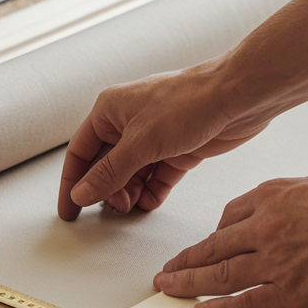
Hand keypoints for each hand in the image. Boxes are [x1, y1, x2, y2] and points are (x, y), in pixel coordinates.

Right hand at [57, 58, 270, 219]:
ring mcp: (154, 136)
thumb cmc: (189, 101)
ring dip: (129, 193)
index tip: (69, 211)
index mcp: (109, 111)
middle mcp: (129, 122)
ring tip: (132, 208)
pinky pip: (157, 175)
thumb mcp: (141, 143)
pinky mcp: (178, 148)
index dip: (72, 183)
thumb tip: (82, 193)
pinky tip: (151, 202)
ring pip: (132, 173)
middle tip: (113, 210)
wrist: (238, 96)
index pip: (79, 152)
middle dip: (107, 190)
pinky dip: (152, 190)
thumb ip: (109, 173)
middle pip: (105, 165)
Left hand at [153, 174, 307, 307]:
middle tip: (168, 268)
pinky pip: (244, 304)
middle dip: (186, 259)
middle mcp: (265, 225)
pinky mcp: (292, 293)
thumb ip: (298, 203)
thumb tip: (295, 215)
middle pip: (213, 244)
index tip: (209, 243)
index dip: (216, 233)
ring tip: (170, 288)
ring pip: (219, 273)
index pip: (230, 215)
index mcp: (273, 195)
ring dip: (189, 282)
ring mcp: (275, 261)